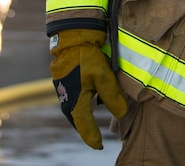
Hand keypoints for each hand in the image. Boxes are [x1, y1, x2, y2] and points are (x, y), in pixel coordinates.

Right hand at [49, 28, 127, 149]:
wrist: (72, 38)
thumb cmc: (87, 57)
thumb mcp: (103, 76)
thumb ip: (112, 96)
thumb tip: (122, 113)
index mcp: (75, 101)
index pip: (85, 126)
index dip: (92, 137)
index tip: (99, 146)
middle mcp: (66, 99)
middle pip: (76, 120)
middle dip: (85, 130)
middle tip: (94, 139)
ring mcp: (63, 91)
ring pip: (73, 111)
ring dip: (81, 118)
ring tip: (89, 125)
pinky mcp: (64, 82)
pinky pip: (72, 100)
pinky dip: (79, 106)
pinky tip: (85, 103)